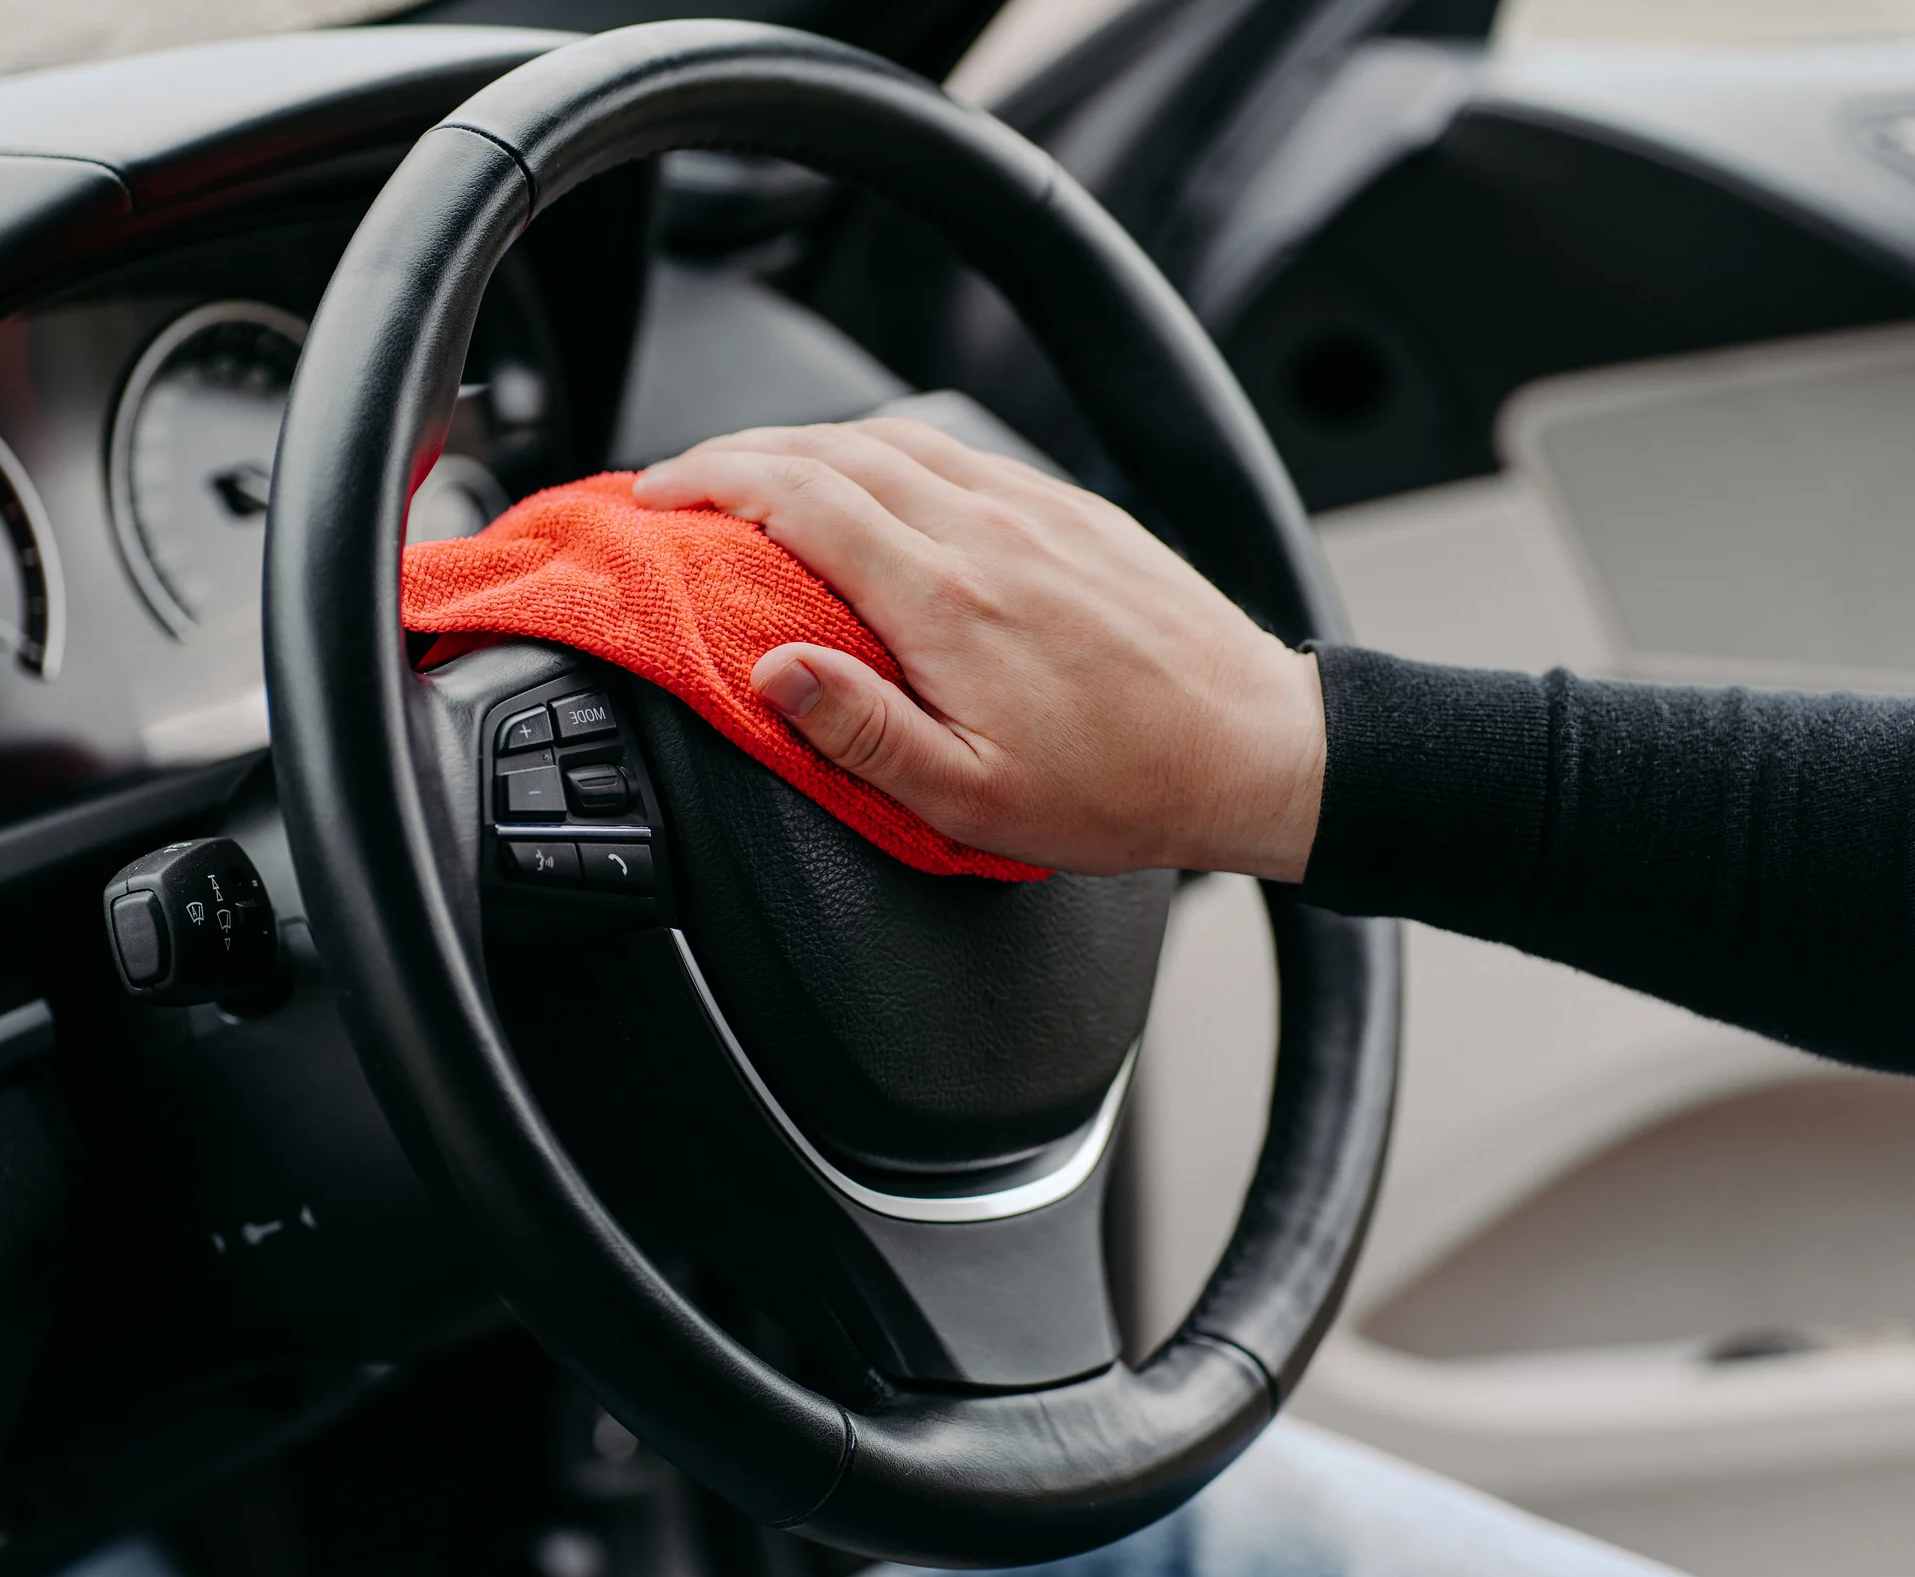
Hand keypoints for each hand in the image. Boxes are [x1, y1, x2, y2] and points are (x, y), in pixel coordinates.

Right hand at [631, 419, 1325, 879]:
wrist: (1255, 749)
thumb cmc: (1121, 787)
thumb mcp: (972, 800)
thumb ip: (862, 732)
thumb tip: (773, 671)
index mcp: (946, 599)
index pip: (800, 498)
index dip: (712, 483)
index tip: (658, 497)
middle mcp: (986, 531)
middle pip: (832, 450)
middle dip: (738, 450)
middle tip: (679, 478)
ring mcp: (1033, 509)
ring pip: (893, 438)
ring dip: (806, 440)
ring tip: (752, 471)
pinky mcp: (1072, 509)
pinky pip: (956, 450)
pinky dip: (883, 448)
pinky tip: (868, 476)